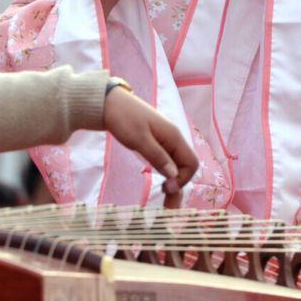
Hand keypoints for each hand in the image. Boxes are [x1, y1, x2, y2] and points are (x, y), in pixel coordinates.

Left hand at [102, 87, 199, 204]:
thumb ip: (158, 157)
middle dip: (180, 182)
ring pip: (177, 164)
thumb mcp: (139, 140)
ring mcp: (166, 141)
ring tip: (162, 193)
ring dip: (173, 179)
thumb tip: (174, 176)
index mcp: (174, 136)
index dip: (183, 179)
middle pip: (187, 165)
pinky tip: (158, 180)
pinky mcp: (157, 144)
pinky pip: (168, 161)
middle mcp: (174, 139)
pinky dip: (166, 172)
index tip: (166, 188)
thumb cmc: (124, 118)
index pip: (191, 163)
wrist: (109, 104)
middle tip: (165, 196)